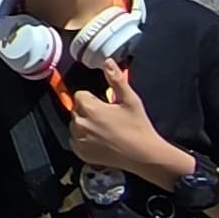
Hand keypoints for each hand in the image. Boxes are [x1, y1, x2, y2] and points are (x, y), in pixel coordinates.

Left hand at [70, 62, 191, 183]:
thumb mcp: (129, 99)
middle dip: (88, 111)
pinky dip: (84, 139)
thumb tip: (107, 62)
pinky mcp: (81, 153)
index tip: (105, 105)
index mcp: (89, 108)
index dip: (93, 99)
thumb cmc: (138, 126)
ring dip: (85, 124)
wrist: (143, 155)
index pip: (80, 95)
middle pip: (76, 110)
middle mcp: (80, 124)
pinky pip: (76, 141)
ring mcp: (79, 140)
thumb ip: (115, 79)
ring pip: (75, 125)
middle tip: (107, 118)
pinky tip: (101, 140)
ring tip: (105, 130)